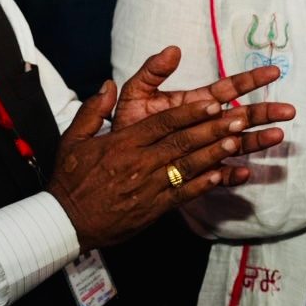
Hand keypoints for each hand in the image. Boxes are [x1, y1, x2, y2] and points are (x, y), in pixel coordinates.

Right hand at [48, 79, 289, 249]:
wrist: (66, 221)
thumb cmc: (71, 178)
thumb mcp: (73, 140)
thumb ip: (92, 110)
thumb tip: (108, 84)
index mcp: (122, 143)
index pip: (162, 124)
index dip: (189, 113)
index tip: (213, 102)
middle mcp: (139, 162)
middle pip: (182, 142)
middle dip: (213, 129)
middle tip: (240, 118)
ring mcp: (149, 186)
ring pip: (187, 166)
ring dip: (215, 153)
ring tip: (238, 141)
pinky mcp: (154, 207)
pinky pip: (182, 194)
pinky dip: (203, 185)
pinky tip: (223, 175)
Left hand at [113, 46, 295, 157]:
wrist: (114, 161)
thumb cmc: (127, 125)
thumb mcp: (135, 94)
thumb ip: (152, 72)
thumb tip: (173, 50)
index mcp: (197, 103)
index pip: (229, 89)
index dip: (251, 80)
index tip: (274, 72)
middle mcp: (207, 125)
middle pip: (242, 116)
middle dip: (266, 112)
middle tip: (289, 111)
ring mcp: (206, 150)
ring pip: (237, 144)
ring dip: (258, 140)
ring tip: (278, 136)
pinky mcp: (199, 174)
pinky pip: (218, 176)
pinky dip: (232, 175)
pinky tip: (246, 172)